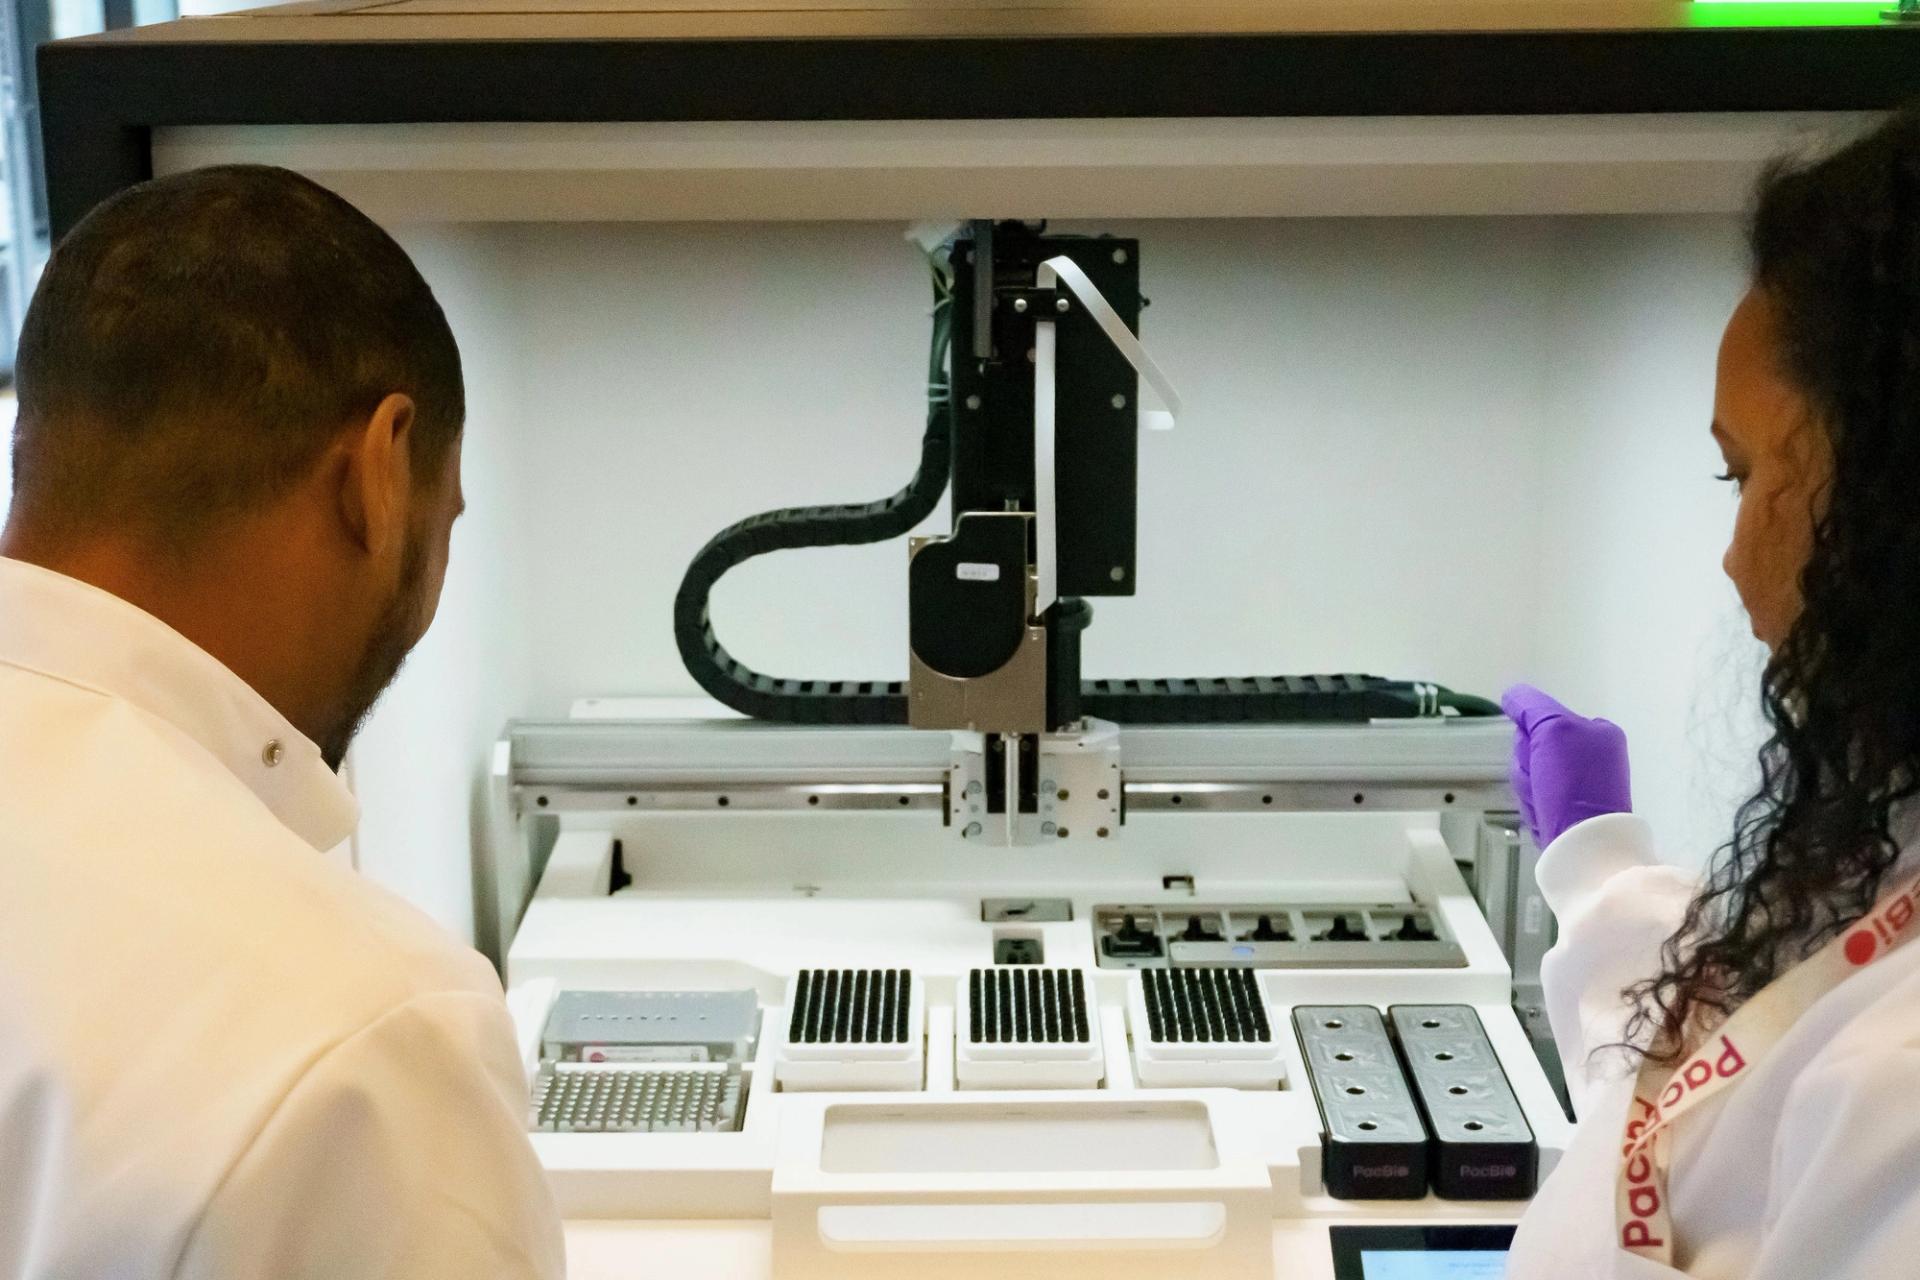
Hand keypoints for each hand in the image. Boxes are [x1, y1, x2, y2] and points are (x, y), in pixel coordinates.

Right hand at [1501, 684, 1631, 847]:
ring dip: (1528, 788)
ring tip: (1544, 803)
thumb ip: (1530, 706)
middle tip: (1541, 781)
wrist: (1584, 845)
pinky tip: (1545, 817)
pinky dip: (1533, 807)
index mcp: (1598, 733)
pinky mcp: (1568, 811)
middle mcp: (1593, 756)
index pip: (1542, 719)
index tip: (1538, 753)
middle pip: (1532, 747)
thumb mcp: (1553, 729)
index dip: (1530, 736)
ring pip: (1529, 774)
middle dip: (1527, 765)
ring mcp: (1580, 786)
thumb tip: (1511, 694)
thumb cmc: (1573, 782)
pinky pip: (1534, 798)